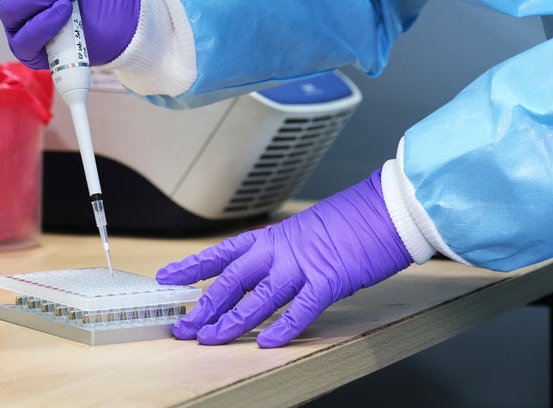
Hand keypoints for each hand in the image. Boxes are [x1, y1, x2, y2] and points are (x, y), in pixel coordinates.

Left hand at [156, 170, 412, 347]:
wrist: (386, 208)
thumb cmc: (349, 221)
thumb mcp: (303, 232)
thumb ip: (280, 253)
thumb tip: (261, 273)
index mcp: (271, 237)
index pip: (221, 253)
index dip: (191, 266)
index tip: (166, 277)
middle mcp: (280, 250)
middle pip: (231, 280)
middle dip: (204, 306)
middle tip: (184, 327)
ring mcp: (303, 265)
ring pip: (257, 298)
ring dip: (231, 322)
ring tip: (210, 339)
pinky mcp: (329, 280)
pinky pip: (300, 309)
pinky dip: (282, 328)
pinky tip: (265, 343)